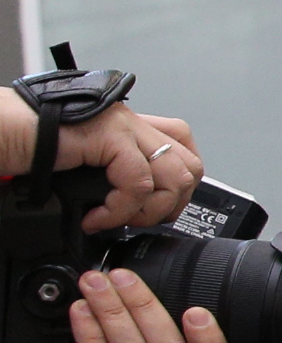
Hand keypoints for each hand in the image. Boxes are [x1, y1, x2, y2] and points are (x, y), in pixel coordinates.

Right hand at [0, 96, 203, 232]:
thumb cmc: (29, 147)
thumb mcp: (85, 164)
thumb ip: (113, 174)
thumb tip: (133, 207)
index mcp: (129, 126)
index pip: (183, 147)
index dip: (180, 184)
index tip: (157, 209)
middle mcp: (131, 122)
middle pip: (190, 164)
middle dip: (172, 203)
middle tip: (138, 220)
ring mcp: (123, 125)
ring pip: (175, 176)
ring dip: (149, 211)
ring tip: (116, 220)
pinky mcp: (109, 135)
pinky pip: (138, 183)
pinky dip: (121, 211)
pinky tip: (96, 218)